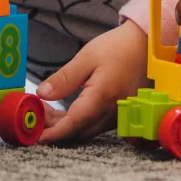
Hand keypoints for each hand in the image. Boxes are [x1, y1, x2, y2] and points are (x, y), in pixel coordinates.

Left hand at [36, 20, 149, 141]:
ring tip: (47, 111)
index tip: (35, 135)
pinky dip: (78, 121)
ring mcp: (118, 115)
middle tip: (36, 116)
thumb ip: (64, 78)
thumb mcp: (86, 57)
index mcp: (102, 98)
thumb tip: (42, 94)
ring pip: (87, 129)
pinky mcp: (120, 113)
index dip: (53, 132)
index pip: (73, 124)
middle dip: (55, 128)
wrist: (144, 44)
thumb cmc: (117, 47)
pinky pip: (95, 124)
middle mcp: (112, 113)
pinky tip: (66, 111)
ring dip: (66, 125)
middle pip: (79, 130)